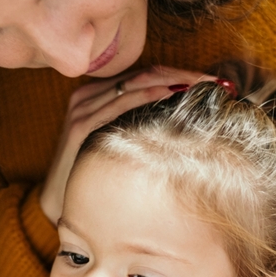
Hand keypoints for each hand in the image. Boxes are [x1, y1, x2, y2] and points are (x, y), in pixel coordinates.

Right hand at [39, 66, 215, 222]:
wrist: (60, 203)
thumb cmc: (93, 176)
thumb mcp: (119, 144)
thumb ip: (140, 127)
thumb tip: (183, 125)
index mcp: (98, 95)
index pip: (146, 74)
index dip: (180, 73)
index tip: (213, 83)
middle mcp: (88, 95)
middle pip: (144, 73)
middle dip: (183, 74)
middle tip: (215, 82)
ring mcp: (83, 108)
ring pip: (134, 82)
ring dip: (171, 80)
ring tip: (201, 86)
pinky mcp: (80, 126)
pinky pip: (117, 102)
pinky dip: (144, 94)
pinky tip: (168, 93)